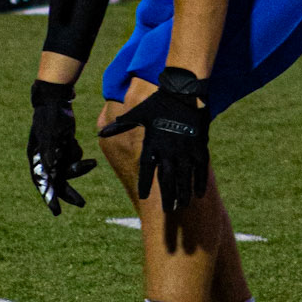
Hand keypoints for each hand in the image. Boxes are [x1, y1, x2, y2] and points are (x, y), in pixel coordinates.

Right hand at [27, 80, 95, 215]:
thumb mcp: (51, 135)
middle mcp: (44, 159)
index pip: (43, 183)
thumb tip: (50, 173)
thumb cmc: (51, 117)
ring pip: (68, 170)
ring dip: (80, 168)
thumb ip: (49, 154)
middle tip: (82, 204)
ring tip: (92, 163)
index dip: (49, 197)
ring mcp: (54, 154)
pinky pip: (73, 159)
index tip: (56, 211)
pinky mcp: (63, 148)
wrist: (56, 99)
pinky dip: (78, 156)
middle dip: (69, 192)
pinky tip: (74, 141)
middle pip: (56, 181)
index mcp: (37, 158)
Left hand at [99, 68, 209, 215]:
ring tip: (181, 205)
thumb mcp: (139, 113)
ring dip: (183, 193)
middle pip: (167, 178)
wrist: (184, 90)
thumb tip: (101, 132)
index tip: (142, 196)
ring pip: (184, 177)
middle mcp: (168, 149)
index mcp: (152, 143)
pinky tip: (198, 194)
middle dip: (167, 195)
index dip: (145, 183)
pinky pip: (200, 169)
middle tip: (167, 210)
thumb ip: (121, 126)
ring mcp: (185, 149)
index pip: (147, 168)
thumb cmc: (159, 101)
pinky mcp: (199, 146)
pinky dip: (199, 182)